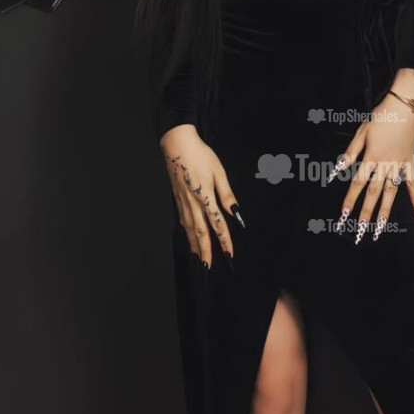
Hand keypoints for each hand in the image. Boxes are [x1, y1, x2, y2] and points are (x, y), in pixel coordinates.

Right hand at [160, 124, 240, 266]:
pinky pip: (183, 222)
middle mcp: (192, 204)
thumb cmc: (200, 155)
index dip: (225, 242)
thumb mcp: (219, 172)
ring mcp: (183, 203)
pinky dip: (187, 234)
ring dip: (195, 247)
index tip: (230, 256)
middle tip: (208, 269)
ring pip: (190, 230)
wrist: (176, 144)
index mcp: (205, 198)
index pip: (218, 225)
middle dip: (206, 253)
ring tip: (199, 260)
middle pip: (201, 234)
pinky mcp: (177, 199)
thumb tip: (237, 214)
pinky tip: (189, 239)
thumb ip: (227, 195)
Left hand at [329, 93, 413, 242]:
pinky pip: (413, 182)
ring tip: (380, 229)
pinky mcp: (410, 162)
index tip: (343, 216)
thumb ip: (350, 153)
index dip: (350, 201)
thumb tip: (336, 171)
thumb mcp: (361, 132)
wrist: (405, 107)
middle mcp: (385, 165)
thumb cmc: (381, 117)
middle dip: (366, 214)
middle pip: (373, 193)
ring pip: (391, 192)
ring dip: (385, 211)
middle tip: (360, 233)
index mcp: (371, 157)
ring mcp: (399, 165)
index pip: (358, 184)